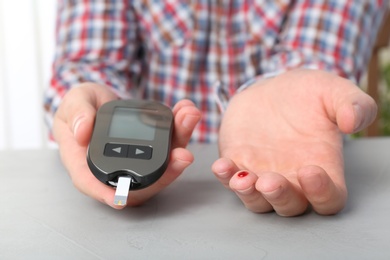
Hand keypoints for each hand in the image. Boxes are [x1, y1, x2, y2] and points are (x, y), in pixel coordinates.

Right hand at [53, 83, 200, 208]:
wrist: (101, 101)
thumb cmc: (83, 107)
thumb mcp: (75, 103)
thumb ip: (78, 115)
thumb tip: (82, 133)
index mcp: (88, 163)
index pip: (94, 184)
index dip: (108, 194)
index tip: (122, 198)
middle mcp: (116, 167)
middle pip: (141, 180)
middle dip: (166, 171)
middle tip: (182, 154)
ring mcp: (138, 160)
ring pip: (162, 163)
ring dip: (179, 142)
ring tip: (188, 118)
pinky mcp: (153, 148)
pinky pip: (169, 144)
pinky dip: (181, 128)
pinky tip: (186, 112)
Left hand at [212, 69, 376, 215]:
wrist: (272, 89)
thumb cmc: (308, 94)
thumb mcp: (334, 91)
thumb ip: (353, 105)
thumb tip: (353, 122)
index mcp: (322, 168)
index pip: (328, 199)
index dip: (322, 194)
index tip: (311, 171)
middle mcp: (292, 179)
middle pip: (289, 205)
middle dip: (279, 197)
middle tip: (269, 181)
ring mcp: (262, 174)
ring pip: (257, 200)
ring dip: (248, 194)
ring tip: (242, 178)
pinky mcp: (238, 163)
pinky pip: (230, 179)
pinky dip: (224, 176)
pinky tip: (221, 165)